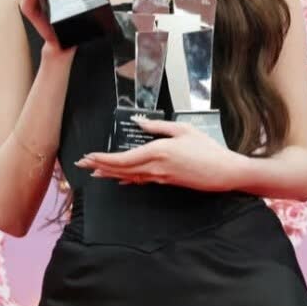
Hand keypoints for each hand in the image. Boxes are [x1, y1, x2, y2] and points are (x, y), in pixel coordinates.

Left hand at [74, 117, 245, 192]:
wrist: (224, 172)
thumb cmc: (207, 148)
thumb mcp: (184, 130)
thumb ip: (159, 127)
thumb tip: (140, 123)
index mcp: (157, 151)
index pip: (123, 158)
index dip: (104, 159)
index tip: (89, 157)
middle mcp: (155, 167)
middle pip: (121, 169)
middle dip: (100, 166)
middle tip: (83, 165)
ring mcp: (160, 177)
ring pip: (129, 177)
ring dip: (110, 174)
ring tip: (95, 172)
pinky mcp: (166, 182)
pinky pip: (141, 181)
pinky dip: (127, 179)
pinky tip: (119, 180)